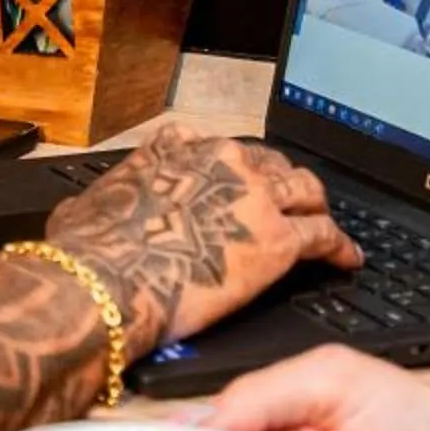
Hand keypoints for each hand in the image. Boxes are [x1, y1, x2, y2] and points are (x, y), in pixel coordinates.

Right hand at [44, 127, 362, 352]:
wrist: (102, 282)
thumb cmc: (84, 254)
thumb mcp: (84, 208)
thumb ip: (99, 203)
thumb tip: (83, 214)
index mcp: (173, 148)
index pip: (219, 149)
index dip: (236, 169)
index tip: (240, 184)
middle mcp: (219, 159)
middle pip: (269, 163)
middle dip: (281, 183)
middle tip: (291, 204)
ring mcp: (253, 194)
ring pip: (305, 188)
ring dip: (316, 205)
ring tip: (326, 223)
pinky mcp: (277, 238)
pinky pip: (322, 234)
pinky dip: (339, 246)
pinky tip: (346, 259)